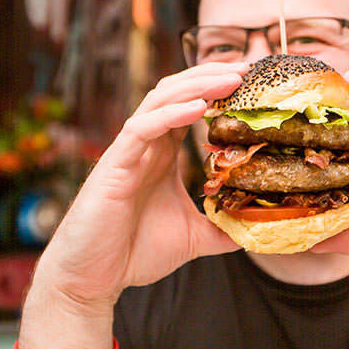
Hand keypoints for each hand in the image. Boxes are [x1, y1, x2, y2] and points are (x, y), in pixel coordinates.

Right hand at [33, 62, 248, 308]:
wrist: (93, 279)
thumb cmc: (133, 253)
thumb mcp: (193, 238)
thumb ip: (222, 229)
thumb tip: (255, 232)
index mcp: (162, 154)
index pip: (191, 107)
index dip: (218, 90)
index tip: (252, 82)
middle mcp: (146, 145)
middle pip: (178, 92)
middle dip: (212, 76)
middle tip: (247, 68)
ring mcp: (129, 152)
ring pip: (160, 100)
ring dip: (196, 85)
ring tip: (231, 78)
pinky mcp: (115, 165)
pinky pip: (142, 128)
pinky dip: (170, 114)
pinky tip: (198, 107)